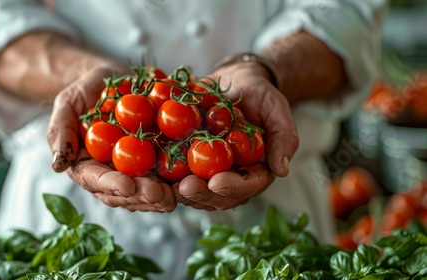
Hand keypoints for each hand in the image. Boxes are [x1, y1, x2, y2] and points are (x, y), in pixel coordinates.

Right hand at [47, 65, 176, 211]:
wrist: (116, 81)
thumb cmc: (87, 91)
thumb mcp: (68, 104)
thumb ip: (61, 131)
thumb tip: (58, 165)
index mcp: (88, 166)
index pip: (97, 181)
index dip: (112, 186)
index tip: (128, 186)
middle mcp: (113, 174)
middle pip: (126, 194)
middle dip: (142, 197)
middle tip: (159, 194)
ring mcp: (137, 171)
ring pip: (148, 191)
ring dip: (163, 196)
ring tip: (177, 194)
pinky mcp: (158, 161)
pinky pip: (169, 174)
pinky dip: (179, 179)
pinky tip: (192, 179)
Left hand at [172, 61, 298, 210]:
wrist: (235, 82)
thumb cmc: (260, 95)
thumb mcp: (277, 109)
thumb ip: (284, 137)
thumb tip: (282, 170)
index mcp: (254, 171)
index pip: (246, 185)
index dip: (232, 187)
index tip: (217, 183)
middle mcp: (229, 177)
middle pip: (215, 195)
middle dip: (200, 194)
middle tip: (185, 187)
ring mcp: (206, 171)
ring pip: (191, 188)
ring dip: (176, 189)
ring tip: (163, 184)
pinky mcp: (185, 160)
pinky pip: (172, 170)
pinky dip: (161, 172)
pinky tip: (147, 167)